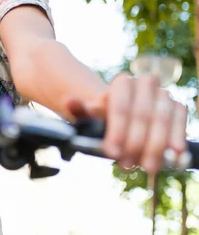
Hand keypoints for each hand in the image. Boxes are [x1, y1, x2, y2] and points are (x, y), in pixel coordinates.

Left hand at [66, 73, 187, 174]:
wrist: (123, 117)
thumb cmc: (103, 118)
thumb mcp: (88, 116)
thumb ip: (79, 110)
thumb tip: (69, 101)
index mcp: (122, 83)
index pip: (120, 107)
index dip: (116, 131)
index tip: (112, 152)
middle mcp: (145, 83)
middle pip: (142, 115)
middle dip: (134, 142)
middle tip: (126, 165)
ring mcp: (163, 95)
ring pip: (162, 119)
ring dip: (155, 145)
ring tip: (147, 167)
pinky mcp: (178, 107)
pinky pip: (180, 121)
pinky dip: (177, 138)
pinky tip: (174, 156)